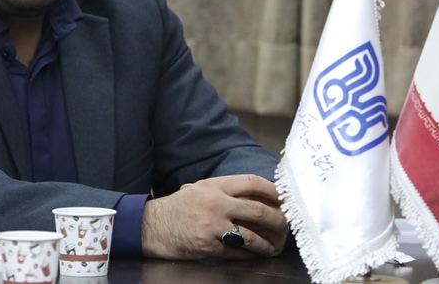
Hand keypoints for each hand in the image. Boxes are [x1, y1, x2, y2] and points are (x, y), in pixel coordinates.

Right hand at [141, 174, 286, 259]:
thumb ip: (224, 190)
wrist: (152, 226)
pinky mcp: (208, 245)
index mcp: (215, 185)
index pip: (252, 182)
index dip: (274, 191)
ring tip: (275, 246)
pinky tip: (257, 254)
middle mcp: (215, 202)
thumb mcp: (199, 189)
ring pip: (252, 235)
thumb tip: (257, 196)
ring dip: (268, 243)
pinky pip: (238, 252)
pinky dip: (252, 254)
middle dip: (279, 220)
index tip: (285, 198)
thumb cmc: (178, 208)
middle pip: (259, 210)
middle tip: (286, 226)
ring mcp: (213, 225)